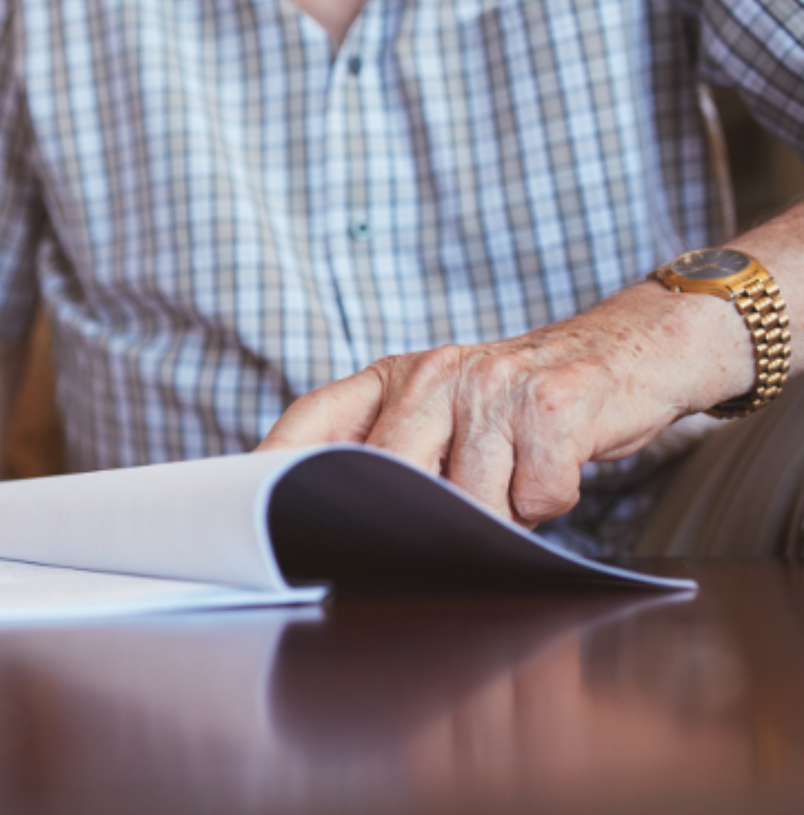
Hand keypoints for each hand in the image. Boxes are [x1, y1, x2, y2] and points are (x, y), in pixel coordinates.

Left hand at [257, 286, 734, 526]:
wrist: (628, 352)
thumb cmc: (521, 400)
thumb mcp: (444, 406)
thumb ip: (392, 446)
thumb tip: (329, 518)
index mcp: (393, 376)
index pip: (313, 421)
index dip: (273, 465)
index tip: (244, 509)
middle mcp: (434, 374)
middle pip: (391, 476)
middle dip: (420, 516)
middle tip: (449, 518)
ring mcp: (492, 386)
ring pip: (469, 501)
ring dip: (500, 510)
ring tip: (516, 475)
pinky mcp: (551, 407)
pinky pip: (534, 497)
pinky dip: (550, 500)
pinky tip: (555, 466)